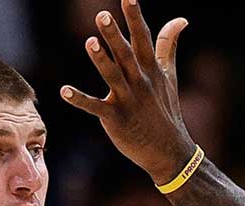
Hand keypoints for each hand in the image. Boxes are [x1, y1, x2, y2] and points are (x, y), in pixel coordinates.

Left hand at [61, 0, 197, 184]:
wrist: (168, 150)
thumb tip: (181, 19)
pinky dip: (80, 100)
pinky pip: (95, 107)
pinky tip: (64, 91)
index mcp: (151, 70)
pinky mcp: (116, 119)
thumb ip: (168, 45)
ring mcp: (128, 100)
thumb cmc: (166, 110)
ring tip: (89, 42)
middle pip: (126, 54)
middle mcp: (140, 82)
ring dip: (101, 60)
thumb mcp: (169, 75)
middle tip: (102, 16)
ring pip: (113, 76)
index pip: (143, 38)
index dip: (135, 17)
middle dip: (115, 35)